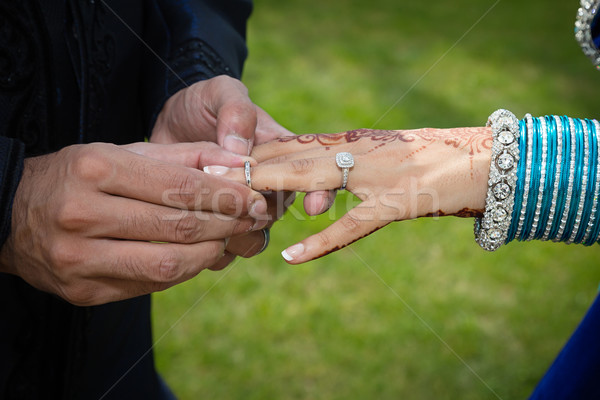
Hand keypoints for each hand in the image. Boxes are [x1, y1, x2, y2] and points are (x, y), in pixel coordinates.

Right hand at [0, 142, 267, 304]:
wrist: (11, 214)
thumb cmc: (76, 175)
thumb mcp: (120, 151)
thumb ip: (180, 156)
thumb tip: (236, 165)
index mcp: (95, 169)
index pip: (179, 187)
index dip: (226, 195)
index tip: (255, 197)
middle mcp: (83, 215)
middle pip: (179, 227)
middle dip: (228, 224)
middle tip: (253, 218)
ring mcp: (79, 259)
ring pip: (169, 265)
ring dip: (211, 252)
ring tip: (229, 237)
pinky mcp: (83, 291)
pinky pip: (149, 286)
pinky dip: (182, 270)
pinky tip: (197, 254)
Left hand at [152, 75, 333, 261]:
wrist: (171, 123)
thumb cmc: (204, 103)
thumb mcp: (220, 93)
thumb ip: (235, 113)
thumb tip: (242, 152)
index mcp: (280, 154)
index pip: (311, 175)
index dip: (320, 193)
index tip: (314, 206)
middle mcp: (269, 185)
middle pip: (279, 211)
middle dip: (263, 215)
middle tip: (236, 207)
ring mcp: (244, 207)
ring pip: (256, 236)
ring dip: (239, 234)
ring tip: (213, 219)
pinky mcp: (219, 224)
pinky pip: (226, 249)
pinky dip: (216, 248)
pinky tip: (197, 235)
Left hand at [217, 128, 492, 262]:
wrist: (479, 160)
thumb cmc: (428, 161)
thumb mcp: (377, 162)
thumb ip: (343, 171)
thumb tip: (310, 190)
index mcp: (350, 143)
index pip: (291, 147)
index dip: (251, 153)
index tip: (213, 157)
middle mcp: (357, 154)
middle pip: (291, 161)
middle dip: (245, 168)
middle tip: (202, 171)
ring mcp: (375, 178)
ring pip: (315, 183)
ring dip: (273, 192)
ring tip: (233, 200)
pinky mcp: (396, 204)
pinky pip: (354, 227)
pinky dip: (323, 241)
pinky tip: (292, 258)